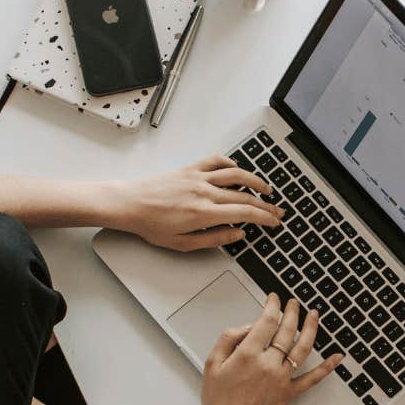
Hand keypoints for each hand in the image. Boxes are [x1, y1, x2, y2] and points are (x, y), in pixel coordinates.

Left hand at [111, 154, 282, 250]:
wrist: (129, 204)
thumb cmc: (151, 225)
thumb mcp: (183, 243)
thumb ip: (213, 239)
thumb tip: (237, 234)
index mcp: (204, 213)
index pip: (245, 213)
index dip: (264, 217)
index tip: (274, 221)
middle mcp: (204, 192)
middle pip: (245, 195)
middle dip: (265, 204)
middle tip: (276, 210)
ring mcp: (198, 178)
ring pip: (236, 174)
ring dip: (255, 181)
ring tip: (265, 189)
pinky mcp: (189, 168)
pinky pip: (216, 161)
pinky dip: (230, 163)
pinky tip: (237, 169)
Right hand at [200, 294, 343, 404]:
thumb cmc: (218, 399)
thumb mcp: (212, 362)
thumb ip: (229, 338)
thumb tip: (248, 327)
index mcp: (248, 354)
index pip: (267, 321)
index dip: (273, 305)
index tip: (274, 299)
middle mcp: (268, 364)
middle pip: (287, 330)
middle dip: (291, 311)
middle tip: (293, 303)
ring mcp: (281, 378)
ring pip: (302, 348)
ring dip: (311, 328)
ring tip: (313, 315)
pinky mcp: (289, 392)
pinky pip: (312, 378)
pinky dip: (327, 367)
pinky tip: (337, 357)